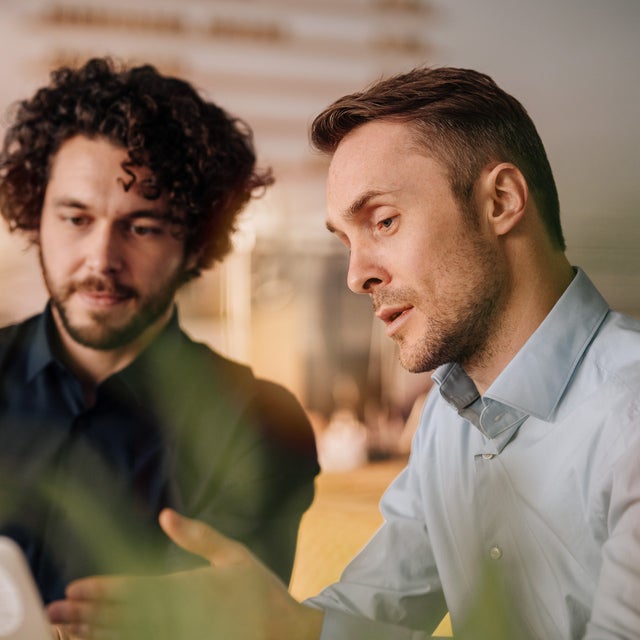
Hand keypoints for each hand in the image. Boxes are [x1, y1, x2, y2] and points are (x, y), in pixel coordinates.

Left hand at [47, 509, 323, 639]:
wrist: (287, 632)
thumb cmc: (260, 590)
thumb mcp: (234, 554)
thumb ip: (198, 536)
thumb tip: (165, 514)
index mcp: (194, 586)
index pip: (139, 587)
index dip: (105, 589)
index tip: (75, 589)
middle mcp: (185, 615)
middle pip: (127, 616)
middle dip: (88, 615)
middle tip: (54, 614)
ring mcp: (187, 635)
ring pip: (132, 637)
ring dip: (97, 634)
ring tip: (65, 632)